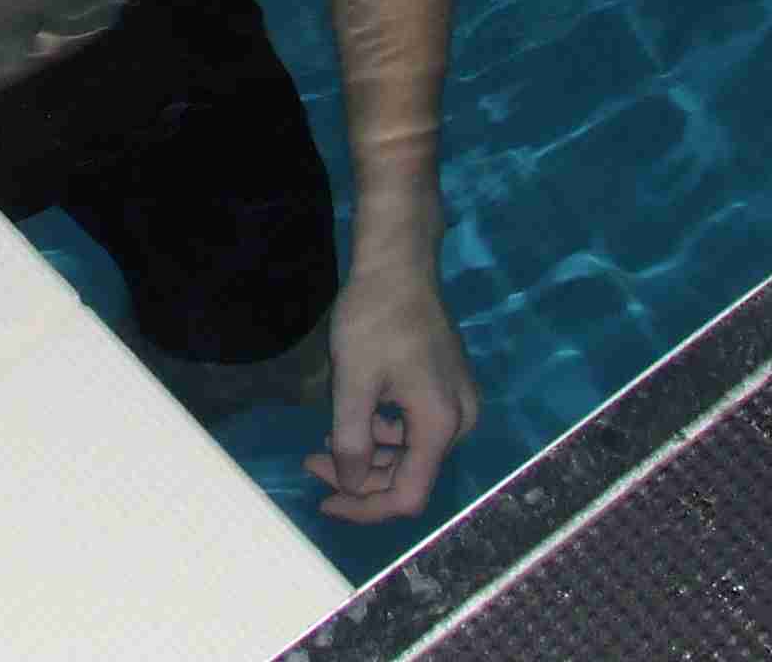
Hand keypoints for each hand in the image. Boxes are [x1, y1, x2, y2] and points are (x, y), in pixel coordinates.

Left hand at [303, 263, 477, 520]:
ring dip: (368, 454)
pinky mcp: (448, 388)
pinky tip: (353, 415)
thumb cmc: (374, 319)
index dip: (364, 507)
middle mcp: (459, 422)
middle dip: (360, 477)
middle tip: (312, 460)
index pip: (408, 495)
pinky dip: (382, 432)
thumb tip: (349, 485)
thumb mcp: (353, 382)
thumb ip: (352, 440)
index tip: (324, 501)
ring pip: (411, 453)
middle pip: (410, 476)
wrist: (399, 265)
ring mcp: (457, 404)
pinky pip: (415, 428)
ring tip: (327, 435)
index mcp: (440, 426)